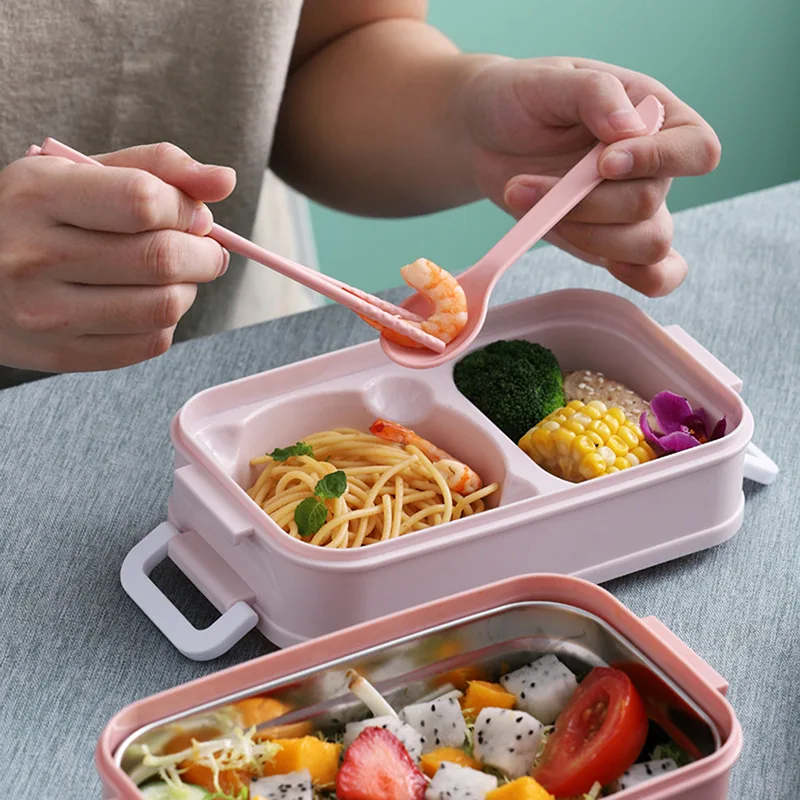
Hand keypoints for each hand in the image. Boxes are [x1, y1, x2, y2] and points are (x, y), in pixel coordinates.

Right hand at [0, 143, 235, 372]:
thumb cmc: (39, 215)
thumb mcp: (82, 173)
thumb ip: (156, 168)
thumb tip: (223, 180)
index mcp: (39, 195)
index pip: (143, 201)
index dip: (187, 208)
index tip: (193, 214)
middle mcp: (35, 256)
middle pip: (162, 259)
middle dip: (204, 254)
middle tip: (203, 248)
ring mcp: (44, 313)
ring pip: (162, 307)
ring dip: (188, 290)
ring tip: (174, 275)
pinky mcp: (60, 354)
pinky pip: (148, 344)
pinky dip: (166, 322)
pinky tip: (147, 302)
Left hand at [459, 57, 720, 295]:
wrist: (485, 136)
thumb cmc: (522, 99)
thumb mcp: (549, 80)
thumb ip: (594, 94)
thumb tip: (629, 130)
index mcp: (656, 116)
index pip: (696, 148)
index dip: (657, 160)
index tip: (603, 162)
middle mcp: (653, 167)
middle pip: (648, 203)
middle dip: (585, 203)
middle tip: (523, 184)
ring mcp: (632, 211)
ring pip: (644, 245)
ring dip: (581, 232)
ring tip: (526, 203)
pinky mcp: (608, 243)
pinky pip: (650, 273)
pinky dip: (643, 280)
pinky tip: (613, 268)